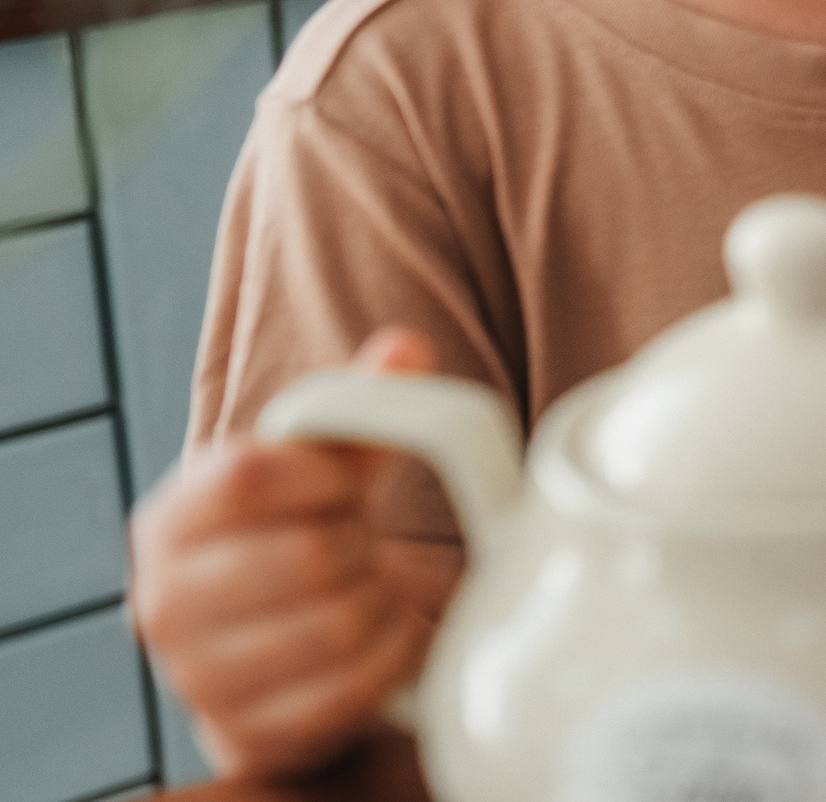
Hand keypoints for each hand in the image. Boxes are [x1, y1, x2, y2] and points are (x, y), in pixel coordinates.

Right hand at [129, 329, 453, 777]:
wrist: (265, 649)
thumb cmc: (290, 539)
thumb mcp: (311, 469)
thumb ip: (354, 407)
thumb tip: (404, 350)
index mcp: (169, 521)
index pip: (246, 476)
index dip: (324, 473)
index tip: (346, 483)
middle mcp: (164, 603)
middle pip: (306, 552)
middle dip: (357, 540)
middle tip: (359, 542)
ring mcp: (200, 677)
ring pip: (338, 622)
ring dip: (381, 601)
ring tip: (367, 589)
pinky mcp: (251, 731)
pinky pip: (354, 687)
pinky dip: (391, 657)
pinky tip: (380, 638)